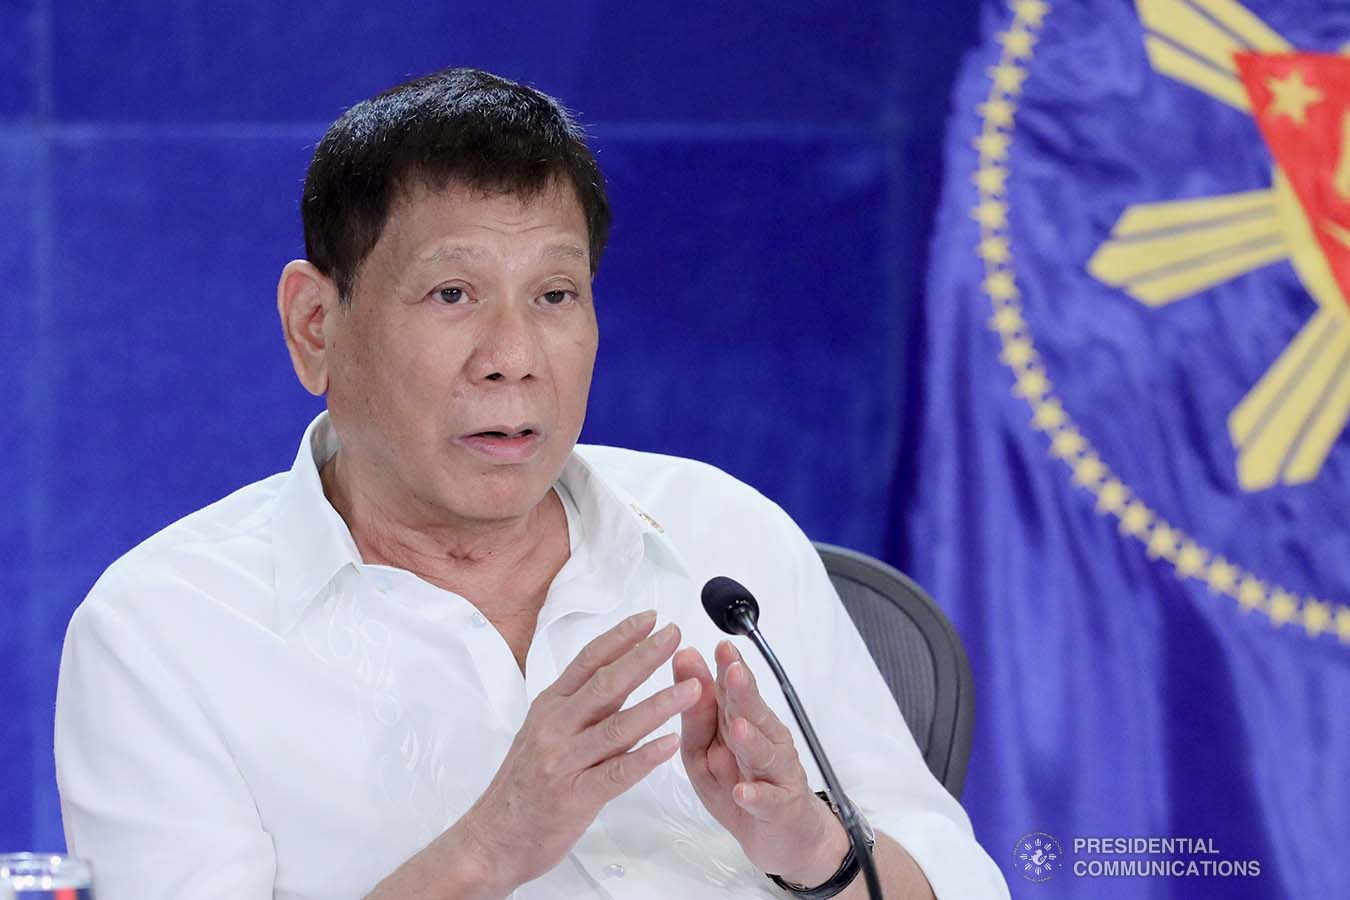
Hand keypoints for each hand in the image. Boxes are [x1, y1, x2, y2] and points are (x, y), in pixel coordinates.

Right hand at [457, 610, 702, 892]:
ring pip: (617, 726)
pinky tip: (669, 743)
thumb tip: (619, 674)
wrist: (491, 839)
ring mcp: (563, 762)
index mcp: (549, 707)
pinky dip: (645, 757)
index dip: (621, 637)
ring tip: (692, 688)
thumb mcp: (543, 732)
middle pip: (606, 683)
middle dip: (645, 656)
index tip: (651, 618)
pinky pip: (616, 774)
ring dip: (658, 704)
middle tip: (675, 635)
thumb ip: (579, 707)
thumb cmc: (522, 786)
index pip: (588, 661)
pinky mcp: (573, 797)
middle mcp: (555, 727)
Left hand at [672, 640, 849, 885]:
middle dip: (743, 692)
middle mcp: (766, 740)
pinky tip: (743, 792)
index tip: (720, 646)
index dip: (729, 668)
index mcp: (744, 721)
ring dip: (750, 740)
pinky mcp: (780, 807)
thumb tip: (685, 661)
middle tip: (732, 671)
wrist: (782, 835)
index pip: (735, 690)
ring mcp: (776, 773)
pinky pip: (768, 800)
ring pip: (764, 753)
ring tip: (737, 728)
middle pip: (754, 714)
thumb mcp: (705, 749)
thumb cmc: (740, 784)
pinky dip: (755, 795)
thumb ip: (697, 711)